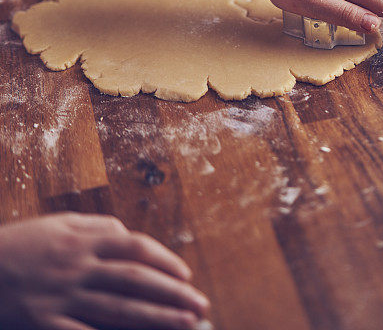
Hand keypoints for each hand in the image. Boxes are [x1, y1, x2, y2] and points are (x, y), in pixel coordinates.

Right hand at [0, 213, 209, 329]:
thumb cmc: (18, 245)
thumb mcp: (57, 224)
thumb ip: (93, 227)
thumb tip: (124, 231)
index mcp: (82, 239)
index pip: (135, 247)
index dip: (165, 261)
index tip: (185, 275)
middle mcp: (78, 266)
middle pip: (135, 279)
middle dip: (173, 293)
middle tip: (201, 305)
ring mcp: (63, 297)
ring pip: (119, 309)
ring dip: (157, 318)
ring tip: (186, 325)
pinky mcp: (47, 324)